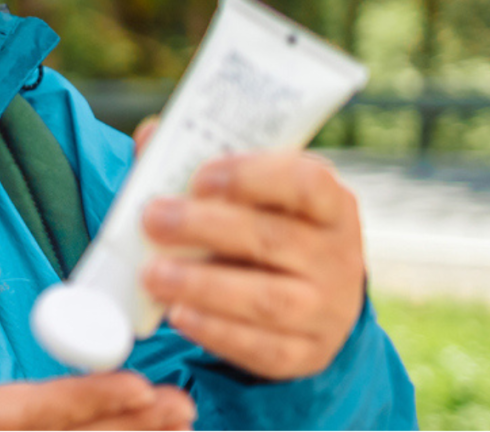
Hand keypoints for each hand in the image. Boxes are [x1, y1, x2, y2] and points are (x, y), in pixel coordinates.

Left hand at [139, 149, 365, 380]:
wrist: (308, 302)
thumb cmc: (266, 231)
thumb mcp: (250, 198)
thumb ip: (201, 167)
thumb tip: (151, 136)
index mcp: (331, 205)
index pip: (306, 183)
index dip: (252, 177)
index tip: (200, 178)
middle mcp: (338, 257)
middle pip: (273, 240)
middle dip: (206, 228)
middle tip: (153, 219)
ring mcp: (327, 310)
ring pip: (267, 300)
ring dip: (203, 285)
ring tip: (152, 274)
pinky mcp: (306, 354)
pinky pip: (261, 348)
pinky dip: (216, 332)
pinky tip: (178, 314)